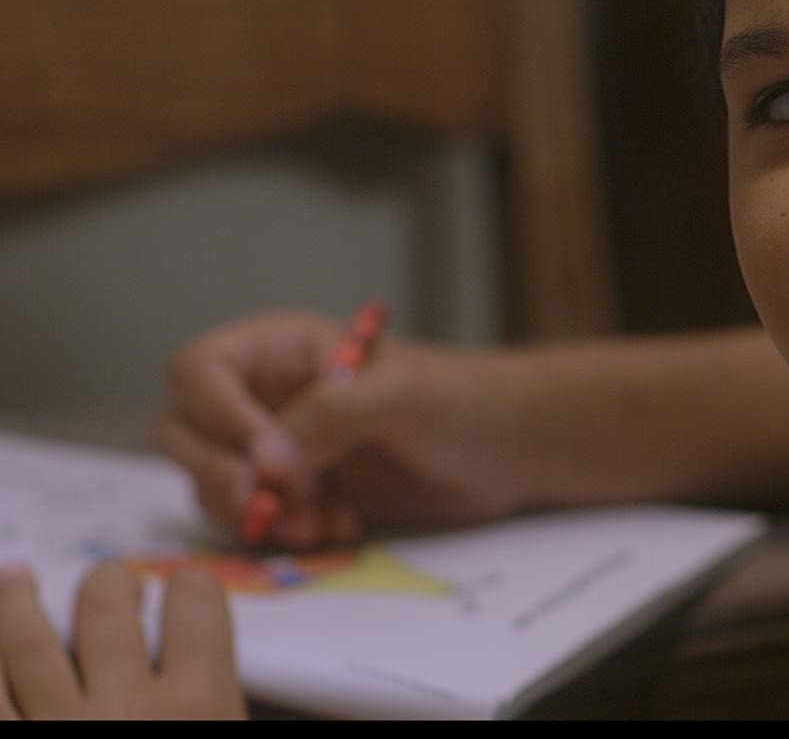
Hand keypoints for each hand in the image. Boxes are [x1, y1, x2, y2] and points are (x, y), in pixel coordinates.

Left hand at [0, 562, 243, 719]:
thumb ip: (218, 704)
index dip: (191, 588)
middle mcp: (127, 708)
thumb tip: (212, 673)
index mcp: (197, 707)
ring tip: (16, 580)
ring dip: (17, 601)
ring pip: (28, 640)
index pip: (196, 604)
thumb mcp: (227, 734)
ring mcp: (56, 726)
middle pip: (108, 608)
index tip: (184, 588)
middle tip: (108, 581)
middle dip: (108, 581)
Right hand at [157, 310, 530, 550]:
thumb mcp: (404, 395)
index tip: (263, 457)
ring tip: (319, 521)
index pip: (198, 371)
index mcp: (282, 349)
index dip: (214, 416)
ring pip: (213, 484)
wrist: (511, 451)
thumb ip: (333, 415)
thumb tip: (265, 461)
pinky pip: (255, 521)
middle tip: (271, 505)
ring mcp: (279, 448)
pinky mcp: (300, 494)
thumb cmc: (465, 401)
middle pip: (182, 432)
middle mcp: (266, 395)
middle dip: (220, 475)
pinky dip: (283, 534)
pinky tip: (340, 526)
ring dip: (254, 514)